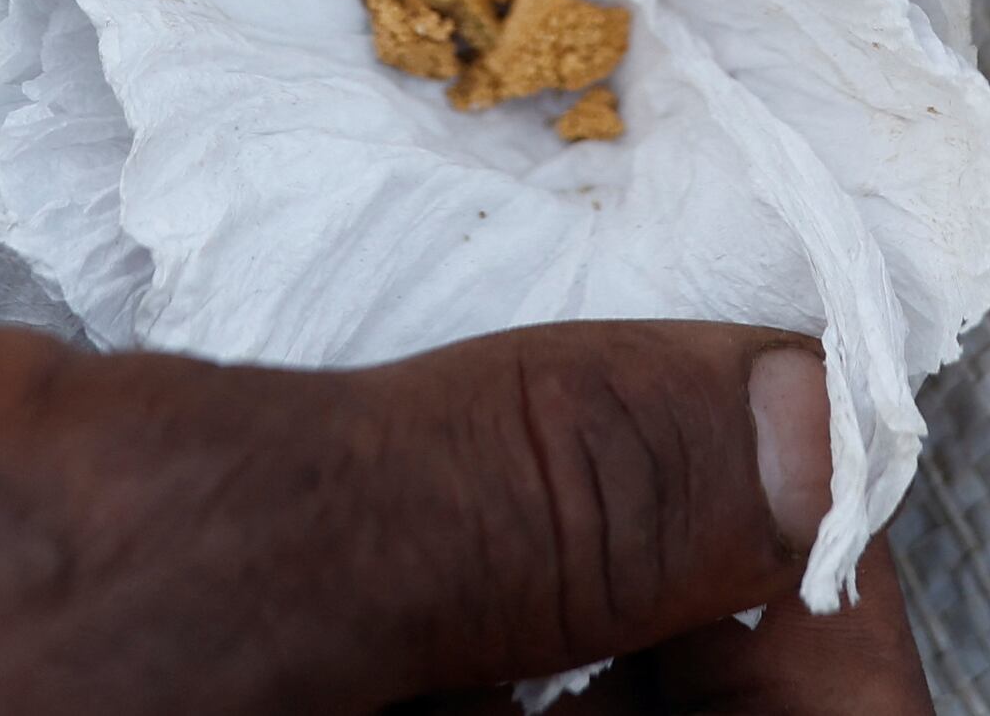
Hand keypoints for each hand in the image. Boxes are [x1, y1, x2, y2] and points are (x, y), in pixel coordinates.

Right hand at [0, 324, 914, 715]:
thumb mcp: (173, 550)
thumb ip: (517, 497)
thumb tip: (795, 432)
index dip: (815, 626)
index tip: (775, 429)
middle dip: (648, 546)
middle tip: (616, 315)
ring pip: (426, 702)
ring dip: (464, 530)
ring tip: (421, 312)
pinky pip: (251, 689)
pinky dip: (287, 555)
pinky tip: (221, 393)